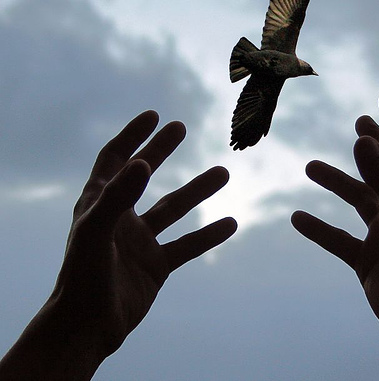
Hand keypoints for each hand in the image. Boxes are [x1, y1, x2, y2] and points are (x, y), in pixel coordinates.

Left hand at [0, 111, 236, 379]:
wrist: (88, 327)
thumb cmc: (83, 276)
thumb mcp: (96, 230)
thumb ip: (118, 196)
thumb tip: (142, 162)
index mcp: (99, 203)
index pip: (114, 158)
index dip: (131, 136)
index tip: (153, 116)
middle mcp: (120, 217)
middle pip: (144, 175)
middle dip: (161, 150)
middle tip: (181, 127)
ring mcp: (140, 240)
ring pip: (174, 208)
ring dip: (198, 190)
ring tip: (224, 172)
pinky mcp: (156, 263)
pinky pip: (188, 245)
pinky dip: (208, 235)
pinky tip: (230, 224)